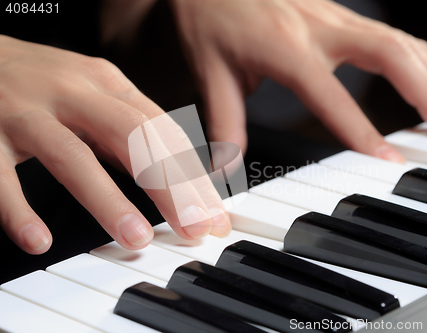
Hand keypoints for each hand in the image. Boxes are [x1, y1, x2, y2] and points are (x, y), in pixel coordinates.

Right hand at [0, 35, 229, 253]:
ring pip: (74, 157)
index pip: (161, 131)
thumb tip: (171, 171)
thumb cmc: (41, 79)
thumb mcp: (93, 91)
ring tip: (136, 238)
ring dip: (108, 200)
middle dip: (170, 186)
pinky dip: (19, 209)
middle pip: (132, 138)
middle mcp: (71, 93)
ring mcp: (26, 112)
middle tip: (194, 227)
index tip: (213, 213)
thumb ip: (127, 129)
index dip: (192, 174)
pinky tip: (39, 239)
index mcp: (106, 83)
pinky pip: (1, 176)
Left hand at [171, 0, 426, 161]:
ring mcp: (336, 16)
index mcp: (287, 48)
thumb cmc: (208, 15)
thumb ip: (225, 123)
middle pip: (390, 57)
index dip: (362, 131)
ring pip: (402, 43)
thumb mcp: (211, 72)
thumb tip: (226, 167)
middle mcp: (320, 28)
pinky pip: (395, 33)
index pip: (332, 97)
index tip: (389, 161)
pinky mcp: (341, 13)